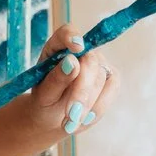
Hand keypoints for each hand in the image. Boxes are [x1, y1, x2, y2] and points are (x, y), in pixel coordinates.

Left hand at [24, 23, 118, 138]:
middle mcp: (81, 52)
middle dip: (81, 90)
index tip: (76, 48)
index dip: (72, 37)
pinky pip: (111, 89)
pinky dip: (98, 108)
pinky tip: (84, 119)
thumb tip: (72, 61)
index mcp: (57, 48)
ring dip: (86, 104)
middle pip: (89, 61)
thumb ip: (55, 79)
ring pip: (100, 78)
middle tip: (70, 115)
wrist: (55, 118)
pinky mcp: (111, 78)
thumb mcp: (44, 95)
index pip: (67, 32)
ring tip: (70, 122)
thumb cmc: (45, 102)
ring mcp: (98, 63)